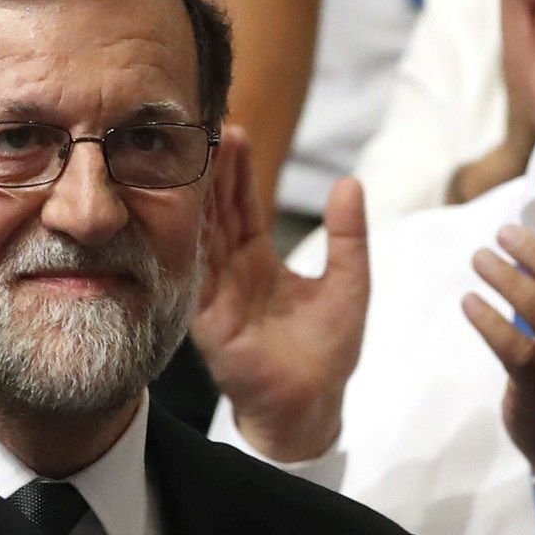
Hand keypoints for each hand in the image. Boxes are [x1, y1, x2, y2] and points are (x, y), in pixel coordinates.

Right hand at [196, 154, 368, 461]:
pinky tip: (184, 212)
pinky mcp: (207, 320)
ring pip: (201, 236)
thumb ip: (348, 236)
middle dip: (212, 172)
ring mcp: (215, 294)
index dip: (238, 170)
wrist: (312, 406)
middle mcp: (231, 272)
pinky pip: (194, 275)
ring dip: (197, 198)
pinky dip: (188, 243)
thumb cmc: (327, 351)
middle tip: (205, 128)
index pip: (243, 205)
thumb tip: (350, 182)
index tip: (233, 131)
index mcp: (258, 261)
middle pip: (217, 212)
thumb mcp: (348, 283)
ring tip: (192, 158)